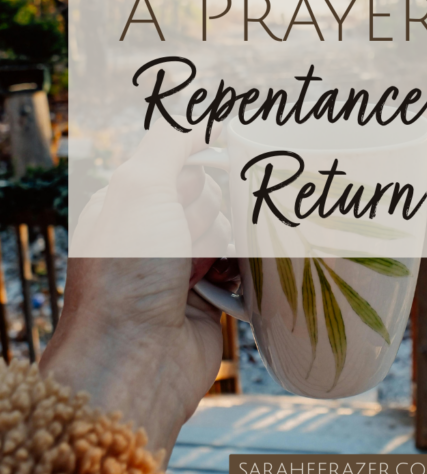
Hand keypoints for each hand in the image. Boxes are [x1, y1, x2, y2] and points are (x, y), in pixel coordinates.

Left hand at [40, 121, 230, 461]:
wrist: (134, 362)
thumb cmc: (127, 272)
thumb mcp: (142, 186)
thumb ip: (172, 140)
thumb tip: (204, 110)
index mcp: (130, 202)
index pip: (181, 161)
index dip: (207, 159)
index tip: (234, 157)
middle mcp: (154, 233)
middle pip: (211, 194)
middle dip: (221, 202)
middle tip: (208, 223)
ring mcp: (182, 268)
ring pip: (230, 230)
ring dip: (237, 235)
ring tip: (226, 251)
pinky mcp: (209, 300)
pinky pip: (242, 269)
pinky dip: (250, 267)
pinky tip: (252, 267)